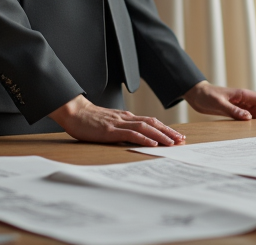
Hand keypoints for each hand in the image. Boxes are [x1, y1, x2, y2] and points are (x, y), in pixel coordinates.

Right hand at [48, 95, 185, 146]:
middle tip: (181, 140)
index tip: (176, 136)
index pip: (150, 122)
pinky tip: (152, 143)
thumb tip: (134, 138)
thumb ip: (121, 128)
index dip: (165, 128)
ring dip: (161, 135)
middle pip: (152, 123)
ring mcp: (118, 123)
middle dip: (168, 132)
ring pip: (145, 128)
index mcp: (126, 117)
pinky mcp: (110, 130)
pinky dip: (144, 138)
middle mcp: (126, 118)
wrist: (74, 112)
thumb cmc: (89, 120)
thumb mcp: (109, 123)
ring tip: (172, 143)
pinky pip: (130, 134)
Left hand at [184, 81, 255, 120]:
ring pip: (253, 111)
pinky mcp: (232, 110)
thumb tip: (249, 117)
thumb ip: (233, 110)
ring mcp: (237, 104)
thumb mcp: (219, 104)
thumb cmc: (206, 95)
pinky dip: (248, 121)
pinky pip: (244, 116)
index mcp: (241, 94)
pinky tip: (248, 129)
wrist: (195, 95)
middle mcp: (241, 98)